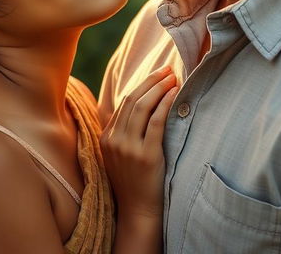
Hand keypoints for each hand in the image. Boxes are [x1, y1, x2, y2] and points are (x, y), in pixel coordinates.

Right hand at [100, 66, 177, 218]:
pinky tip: (174, 94)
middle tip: (167, 69)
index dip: (142, 85)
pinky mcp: (145, 155)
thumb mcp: (119, 154)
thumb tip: (140, 104)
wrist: (137, 212)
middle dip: (152, 81)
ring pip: (143, 106)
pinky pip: (156, 122)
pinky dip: (165, 104)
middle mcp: (114, 139)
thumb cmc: (133, 181)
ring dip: (159, 88)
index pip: (124, 102)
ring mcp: (128, 147)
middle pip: (133, 99)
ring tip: (173, 77)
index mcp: (106, 137)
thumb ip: (123, 131)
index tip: (157, 74)